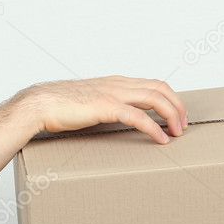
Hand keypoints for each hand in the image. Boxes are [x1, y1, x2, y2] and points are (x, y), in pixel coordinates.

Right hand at [13, 76, 187, 144]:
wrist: (39, 104)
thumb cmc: (60, 108)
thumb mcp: (90, 106)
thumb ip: (107, 110)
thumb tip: (117, 123)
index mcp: (115, 82)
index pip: (152, 84)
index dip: (170, 99)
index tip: (178, 116)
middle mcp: (118, 84)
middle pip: (159, 87)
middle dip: (177, 106)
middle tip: (184, 125)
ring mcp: (112, 93)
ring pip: (154, 98)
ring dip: (171, 115)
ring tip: (178, 132)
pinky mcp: (106, 107)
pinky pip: (138, 116)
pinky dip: (153, 128)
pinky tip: (161, 140)